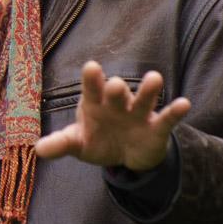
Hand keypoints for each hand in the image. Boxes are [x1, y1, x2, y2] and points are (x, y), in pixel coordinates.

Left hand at [33, 61, 190, 170]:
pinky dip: (175, 111)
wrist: (124, 155)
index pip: (92, 89)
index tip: (91, 67)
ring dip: (149, 90)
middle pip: (117, 92)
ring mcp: (138, 114)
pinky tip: (184, 103)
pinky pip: (167, 118)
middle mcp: (117, 104)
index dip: (92, 80)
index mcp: (95, 104)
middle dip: (116, 89)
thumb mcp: (77, 143)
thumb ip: (60, 144)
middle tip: (115, 85)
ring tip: (155, 79)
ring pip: (144, 99)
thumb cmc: (98, 139)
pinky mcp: (156, 127)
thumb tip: (38, 149)